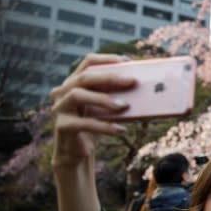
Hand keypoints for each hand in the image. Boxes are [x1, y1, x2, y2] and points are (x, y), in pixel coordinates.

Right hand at [50, 53, 134, 210]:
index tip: (128, 61)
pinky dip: (104, 126)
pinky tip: (120, 131)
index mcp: (75, 81)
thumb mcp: (109, 107)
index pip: (88, 62)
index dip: (107, 59)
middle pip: (85, 77)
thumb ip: (119, 95)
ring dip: (103, 99)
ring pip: (78, 95)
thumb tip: (151, 88)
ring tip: (125, 106)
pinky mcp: (62, 127)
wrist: (78, 151)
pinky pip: (83, 123)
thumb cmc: (97, 123)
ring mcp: (60, 108)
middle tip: (133, 81)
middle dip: (110, 77)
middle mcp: (63, 91)